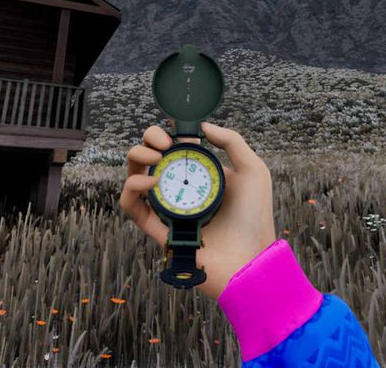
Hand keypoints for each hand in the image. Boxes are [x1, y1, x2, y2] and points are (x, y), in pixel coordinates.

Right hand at [119, 121, 276, 299]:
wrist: (249, 260)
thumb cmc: (254, 219)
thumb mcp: (253, 171)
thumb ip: (232, 142)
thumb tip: (202, 126)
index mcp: (199, 176)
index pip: (173, 148)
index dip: (168, 134)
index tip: (177, 132)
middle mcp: (180, 190)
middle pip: (149, 158)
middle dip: (148, 141)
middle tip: (162, 143)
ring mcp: (167, 209)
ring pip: (134, 178)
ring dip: (136, 158)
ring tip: (154, 157)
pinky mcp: (156, 229)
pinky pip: (131, 206)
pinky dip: (132, 188)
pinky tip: (150, 180)